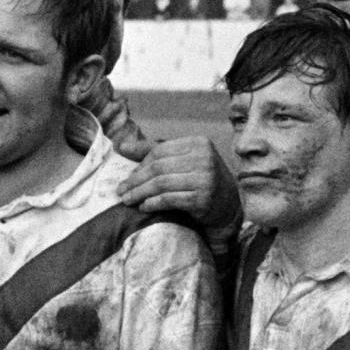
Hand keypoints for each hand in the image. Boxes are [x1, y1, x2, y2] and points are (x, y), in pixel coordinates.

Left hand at [114, 135, 239, 232]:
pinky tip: (144, 207)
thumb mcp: (182, 160)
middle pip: (159, 167)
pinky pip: (170, 199)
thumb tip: (120, 146)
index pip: (159, 150)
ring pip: (162, 183)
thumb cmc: (201, 179)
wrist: (229, 205)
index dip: (140, 164)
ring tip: (128, 200)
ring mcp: (205, 178)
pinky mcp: (203, 199)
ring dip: (140, 193)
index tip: (127, 178)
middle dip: (136, 180)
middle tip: (121, 191)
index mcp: (198, 143)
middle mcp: (204, 158)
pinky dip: (154, 203)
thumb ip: (153, 152)